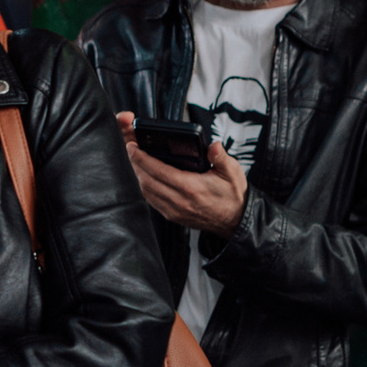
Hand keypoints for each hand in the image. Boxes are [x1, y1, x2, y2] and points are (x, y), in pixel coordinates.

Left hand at [118, 113, 246, 233]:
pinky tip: (145, 175)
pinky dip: (145, 185)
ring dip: (138, 173)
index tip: (132, 145)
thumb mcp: (232, 172)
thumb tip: (213, 146)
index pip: (158, 171)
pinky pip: (151, 199)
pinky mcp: (172, 215)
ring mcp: (174, 211)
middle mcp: (179, 201)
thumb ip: (221, 157)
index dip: (141, 157)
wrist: (235, 221)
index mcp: (191, 188)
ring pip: (146, 190)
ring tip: (136, 158)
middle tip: (131, 146)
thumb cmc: (232, 195)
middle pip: (146, 180)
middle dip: (135, 162)